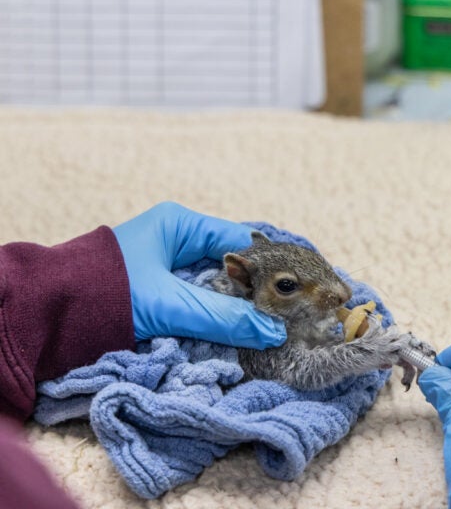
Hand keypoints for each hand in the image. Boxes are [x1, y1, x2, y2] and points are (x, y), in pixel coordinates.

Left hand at [112, 202, 286, 347]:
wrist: (49, 316)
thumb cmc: (105, 295)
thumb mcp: (170, 305)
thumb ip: (223, 318)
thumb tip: (273, 330)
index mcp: (181, 225)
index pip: (242, 240)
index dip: (269, 266)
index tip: (294, 291)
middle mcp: (178, 240)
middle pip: (233, 264)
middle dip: (256, 290)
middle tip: (285, 313)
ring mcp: (170, 266)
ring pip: (220, 285)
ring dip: (238, 307)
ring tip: (268, 324)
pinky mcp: (164, 291)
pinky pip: (204, 301)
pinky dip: (219, 316)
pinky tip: (238, 331)